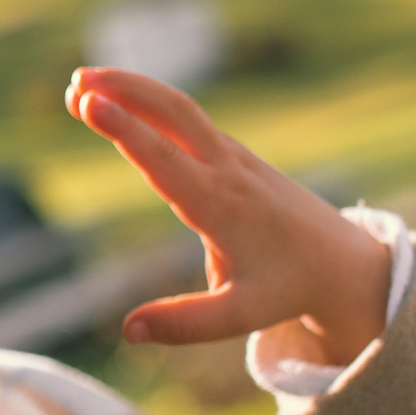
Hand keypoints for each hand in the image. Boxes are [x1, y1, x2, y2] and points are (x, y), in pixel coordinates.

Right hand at [66, 66, 389, 365]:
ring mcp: (232, 157)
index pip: (166, 157)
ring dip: (132, 89)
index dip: (126, 129)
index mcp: (222, 205)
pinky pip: (187, 119)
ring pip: (179, 108)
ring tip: (80, 84)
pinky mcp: (232, 156)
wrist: (340, 261)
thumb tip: (130, 331)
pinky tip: (121, 99)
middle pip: (174, 111)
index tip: (91, 103)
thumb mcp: (244, 315)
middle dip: (125, 89)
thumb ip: (187, 323)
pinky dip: (150, 102)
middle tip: (74, 84)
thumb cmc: (289, 288)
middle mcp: (226, 170)